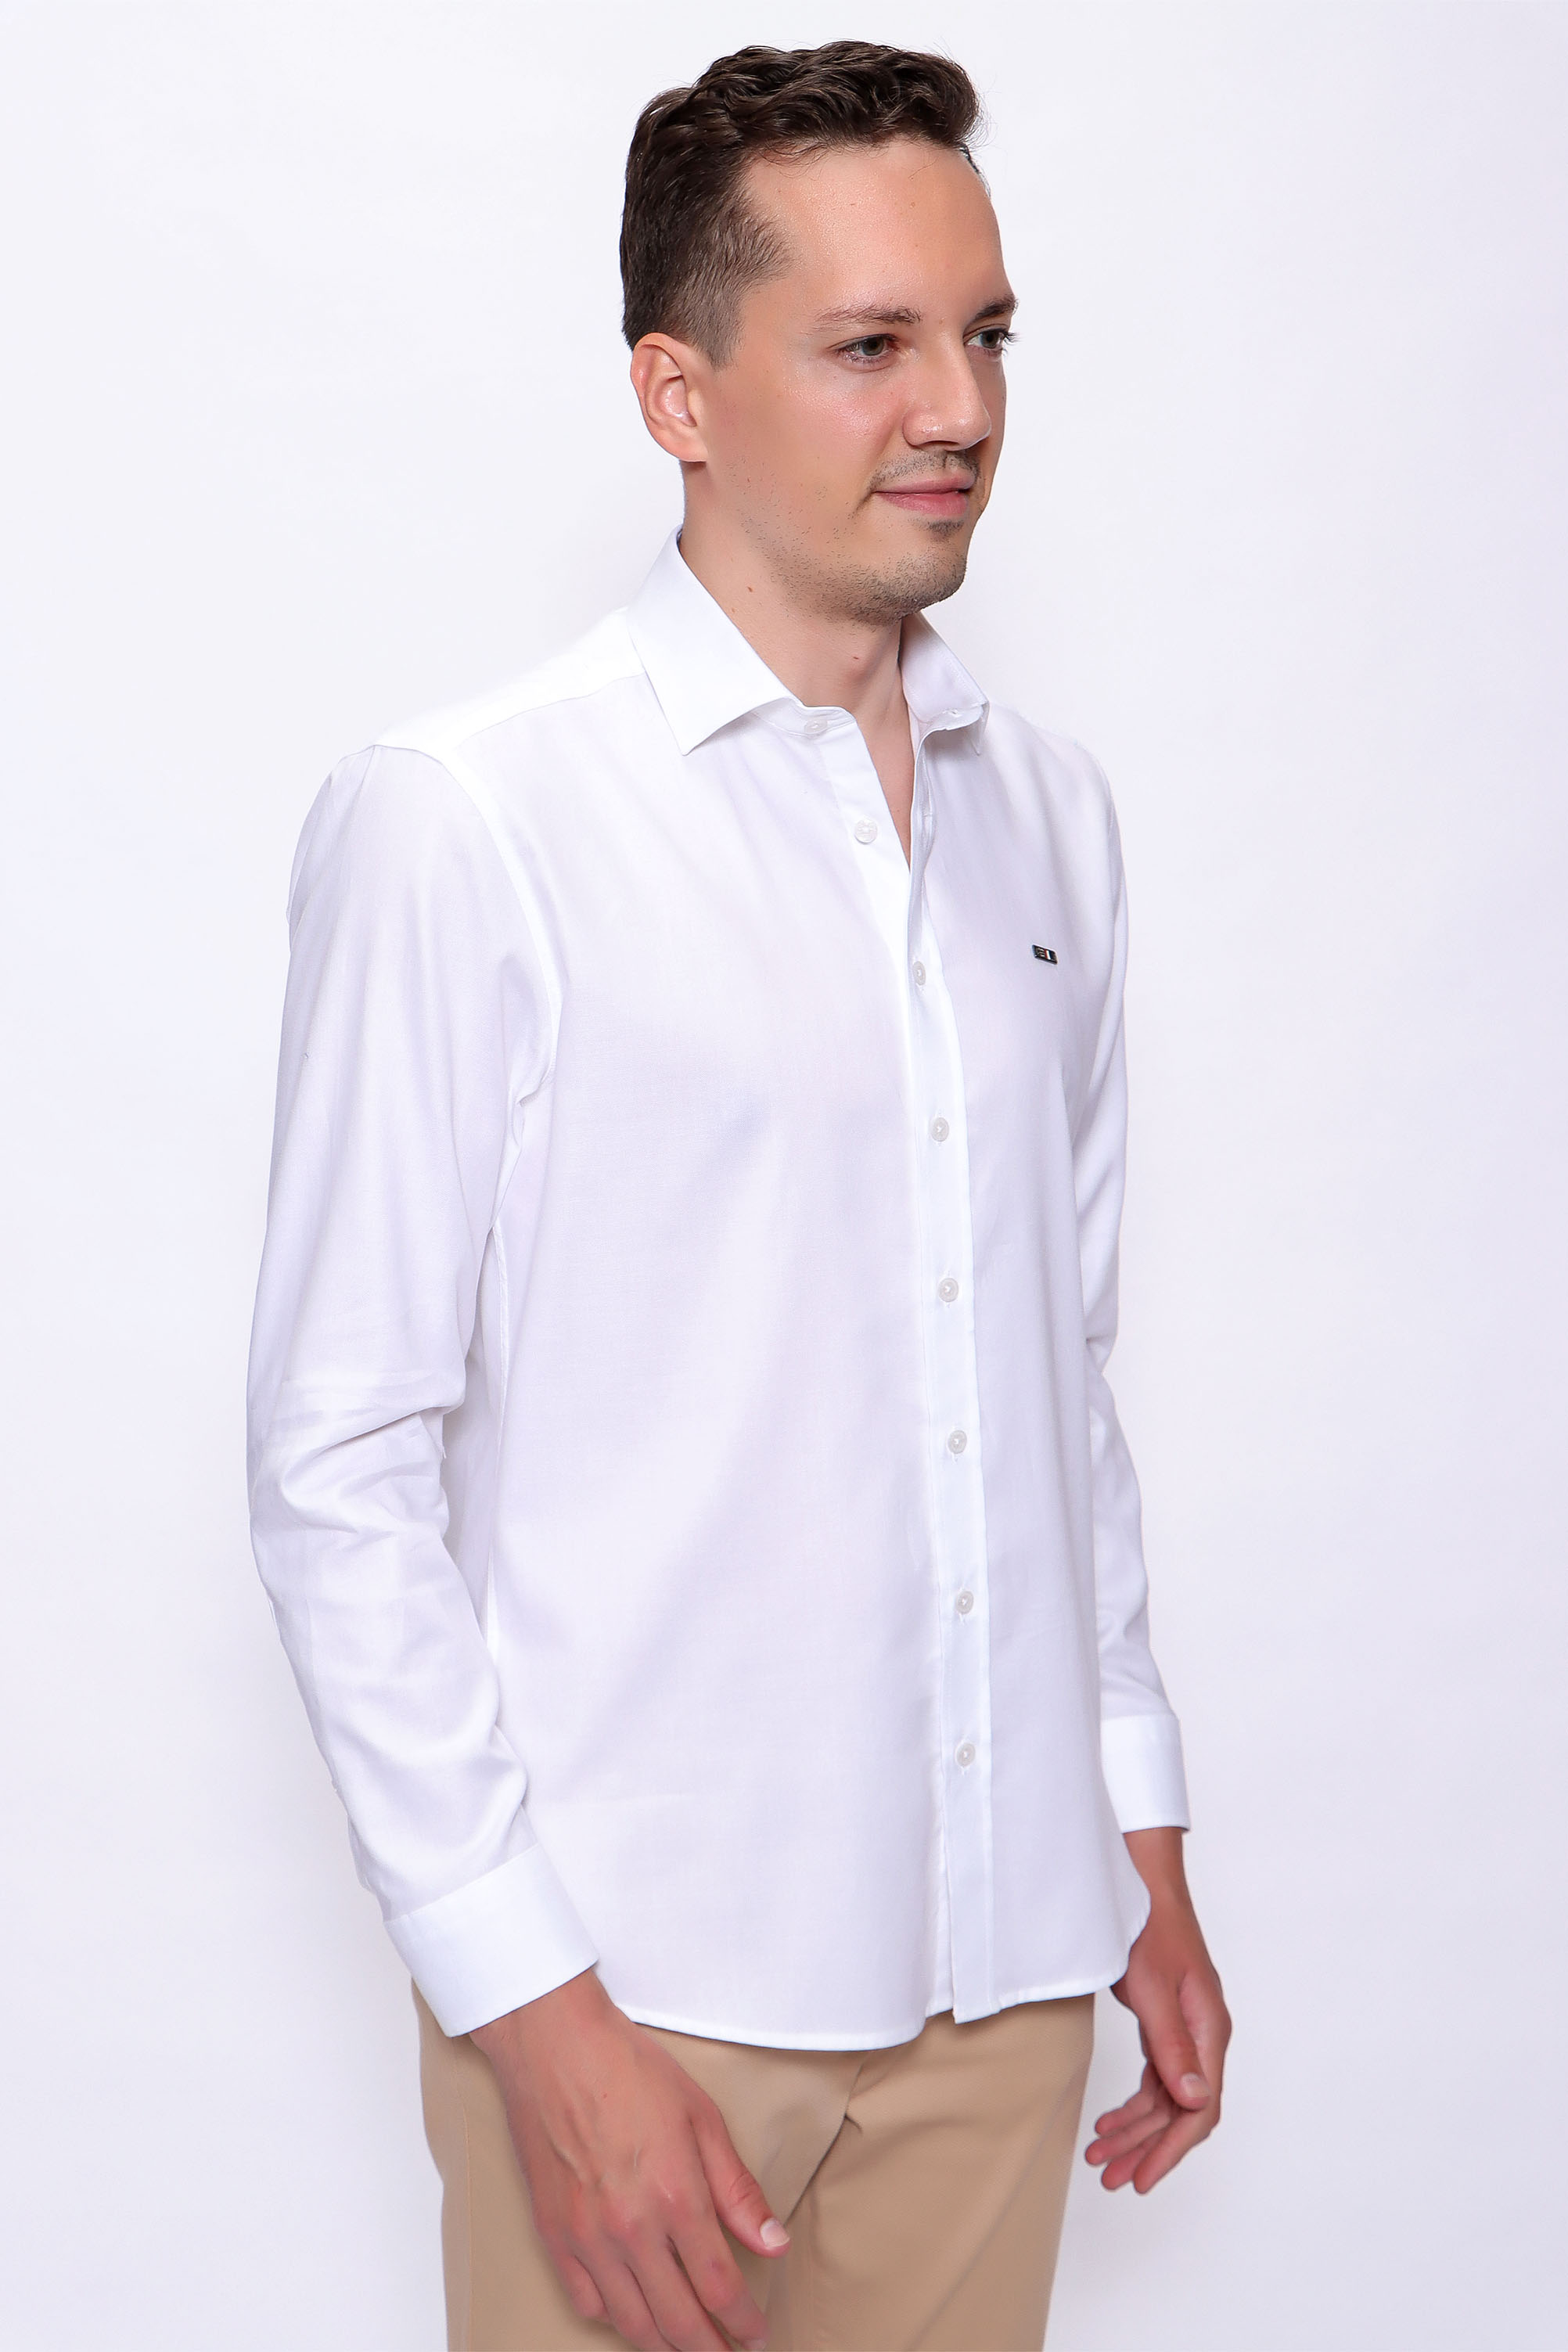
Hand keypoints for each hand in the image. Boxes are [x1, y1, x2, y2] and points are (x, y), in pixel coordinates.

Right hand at [471, 1968, 787, 2350]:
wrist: (555, 2046)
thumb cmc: (629, 2070)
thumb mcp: (701, 2118)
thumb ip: (738, 2190)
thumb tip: (773, 2243)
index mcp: (675, 2196)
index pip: (719, 2287)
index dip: (743, 2322)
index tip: (756, 2334)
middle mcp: (630, 2229)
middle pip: (678, 2321)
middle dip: (710, 2348)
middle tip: (729, 2351)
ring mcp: (587, 2237)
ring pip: (632, 2324)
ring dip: (666, 2344)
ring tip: (688, 2342)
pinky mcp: (554, 2235)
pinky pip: (587, 2303)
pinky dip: (616, 2319)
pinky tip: (635, 2312)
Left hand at [1085, 1827, 1230, 2193]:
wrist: (1141, 1885)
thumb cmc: (1148, 1928)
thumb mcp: (1153, 1988)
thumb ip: (1172, 2045)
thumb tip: (1194, 2101)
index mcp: (1209, 2030)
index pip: (1199, 2108)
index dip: (1171, 2149)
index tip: (1142, 2179)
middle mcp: (1204, 2036)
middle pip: (1183, 2111)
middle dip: (1147, 2149)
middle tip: (1110, 2178)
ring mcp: (1187, 2031)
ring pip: (1166, 2099)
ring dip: (1136, 2130)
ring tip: (1100, 2157)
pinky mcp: (1168, 2025)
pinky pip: (1157, 2078)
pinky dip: (1134, 2104)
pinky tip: (1110, 2122)